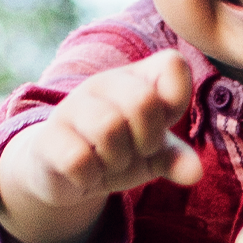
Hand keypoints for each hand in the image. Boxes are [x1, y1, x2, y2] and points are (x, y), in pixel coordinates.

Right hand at [2, 50, 204, 221]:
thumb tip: (196, 173)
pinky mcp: (47, 138)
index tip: (160, 124)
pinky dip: (90, 177)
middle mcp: (103, 83)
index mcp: (137, 78)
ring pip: (108, 129)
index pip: (172, 65)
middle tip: (135, 151)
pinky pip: (78, 160)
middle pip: (143, 101)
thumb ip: (177, 158)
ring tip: (108, 163)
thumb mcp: (153, 155)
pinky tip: (85, 175)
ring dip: (117, 161)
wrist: (64, 174)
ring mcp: (71, 107)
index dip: (176, 101)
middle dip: (147, 140)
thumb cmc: (118, 152)